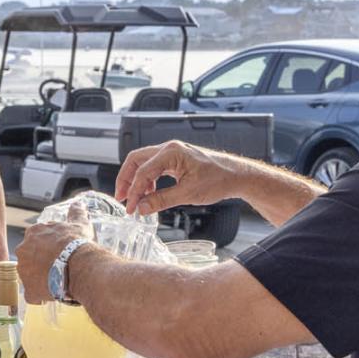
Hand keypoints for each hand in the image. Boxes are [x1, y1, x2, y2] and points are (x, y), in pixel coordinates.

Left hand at [16, 204, 91, 304]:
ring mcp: (23, 270)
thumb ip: (75, 213)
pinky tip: (52, 294)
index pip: (37, 242)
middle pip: (30, 259)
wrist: (79, 265)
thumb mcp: (79, 224)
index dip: (48, 250)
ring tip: (58, 281)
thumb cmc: (79, 243)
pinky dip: (40, 296)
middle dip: (41, 264)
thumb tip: (78, 204)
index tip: (58, 254)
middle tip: (58, 268)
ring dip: (41, 279)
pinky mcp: (29, 289)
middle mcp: (23, 250)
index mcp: (33, 233)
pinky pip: (32, 295)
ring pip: (30, 276)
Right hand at [115, 140, 242, 215]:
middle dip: (126, 180)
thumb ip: (162, 201)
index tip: (131, 208)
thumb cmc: (218, 180)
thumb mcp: (188, 194)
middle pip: (136, 160)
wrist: (236, 176)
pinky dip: (147, 180)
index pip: (143, 172)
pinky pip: (153, 167)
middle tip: (122, 198)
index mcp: (171, 152)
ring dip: (136, 180)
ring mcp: (171, 153)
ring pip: (143, 163)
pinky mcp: (175, 160)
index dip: (134, 192)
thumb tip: (142, 208)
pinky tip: (149, 194)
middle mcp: (169, 149)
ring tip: (134, 199)